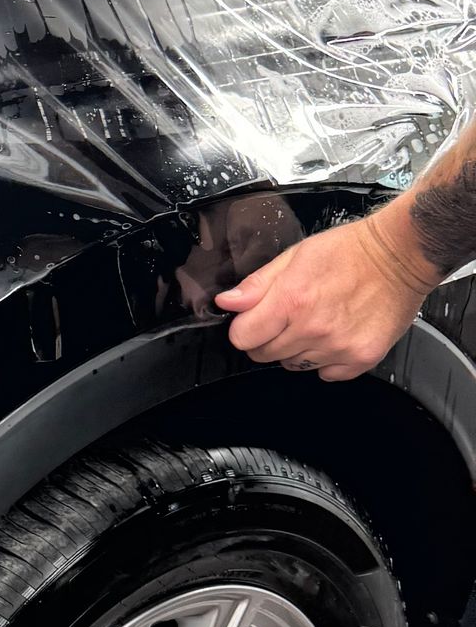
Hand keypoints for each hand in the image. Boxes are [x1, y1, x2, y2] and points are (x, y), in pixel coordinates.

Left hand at [215, 210, 438, 380]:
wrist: (400, 256)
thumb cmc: (348, 251)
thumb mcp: (295, 256)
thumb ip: (257, 285)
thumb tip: (226, 303)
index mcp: (292, 301)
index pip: (243, 338)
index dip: (245, 328)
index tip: (255, 319)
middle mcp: (313, 329)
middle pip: (264, 355)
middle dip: (268, 338)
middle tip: (289, 316)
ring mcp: (339, 348)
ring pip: (294, 365)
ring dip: (298, 348)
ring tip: (316, 321)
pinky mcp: (362, 359)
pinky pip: (327, 374)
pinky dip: (327, 360)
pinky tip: (335, 335)